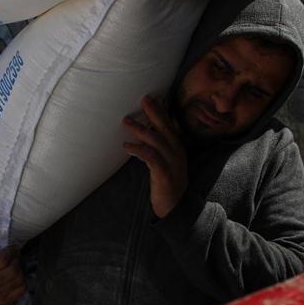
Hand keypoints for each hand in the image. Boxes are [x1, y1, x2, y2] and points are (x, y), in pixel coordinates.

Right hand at [0, 214, 25, 303]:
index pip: (2, 260)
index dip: (11, 251)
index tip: (11, 247)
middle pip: (13, 271)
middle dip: (15, 260)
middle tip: (12, 256)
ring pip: (19, 280)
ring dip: (19, 269)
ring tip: (12, 265)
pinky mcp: (2, 300)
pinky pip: (21, 290)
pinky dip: (22, 281)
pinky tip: (13, 275)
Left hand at [122, 95, 187, 217]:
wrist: (176, 207)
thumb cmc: (166, 182)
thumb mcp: (164, 161)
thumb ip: (157, 147)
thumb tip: (143, 132)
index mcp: (177, 147)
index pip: (169, 124)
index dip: (161, 111)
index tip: (152, 97)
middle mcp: (176, 152)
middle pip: (165, 127)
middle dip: (154, 112)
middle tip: (144, 98)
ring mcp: (172, 162)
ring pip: (156, 140)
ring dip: (140, 129)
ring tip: (126, 121)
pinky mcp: (164, 174)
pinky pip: (150, 157)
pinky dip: (139, 149)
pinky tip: (127, 146)